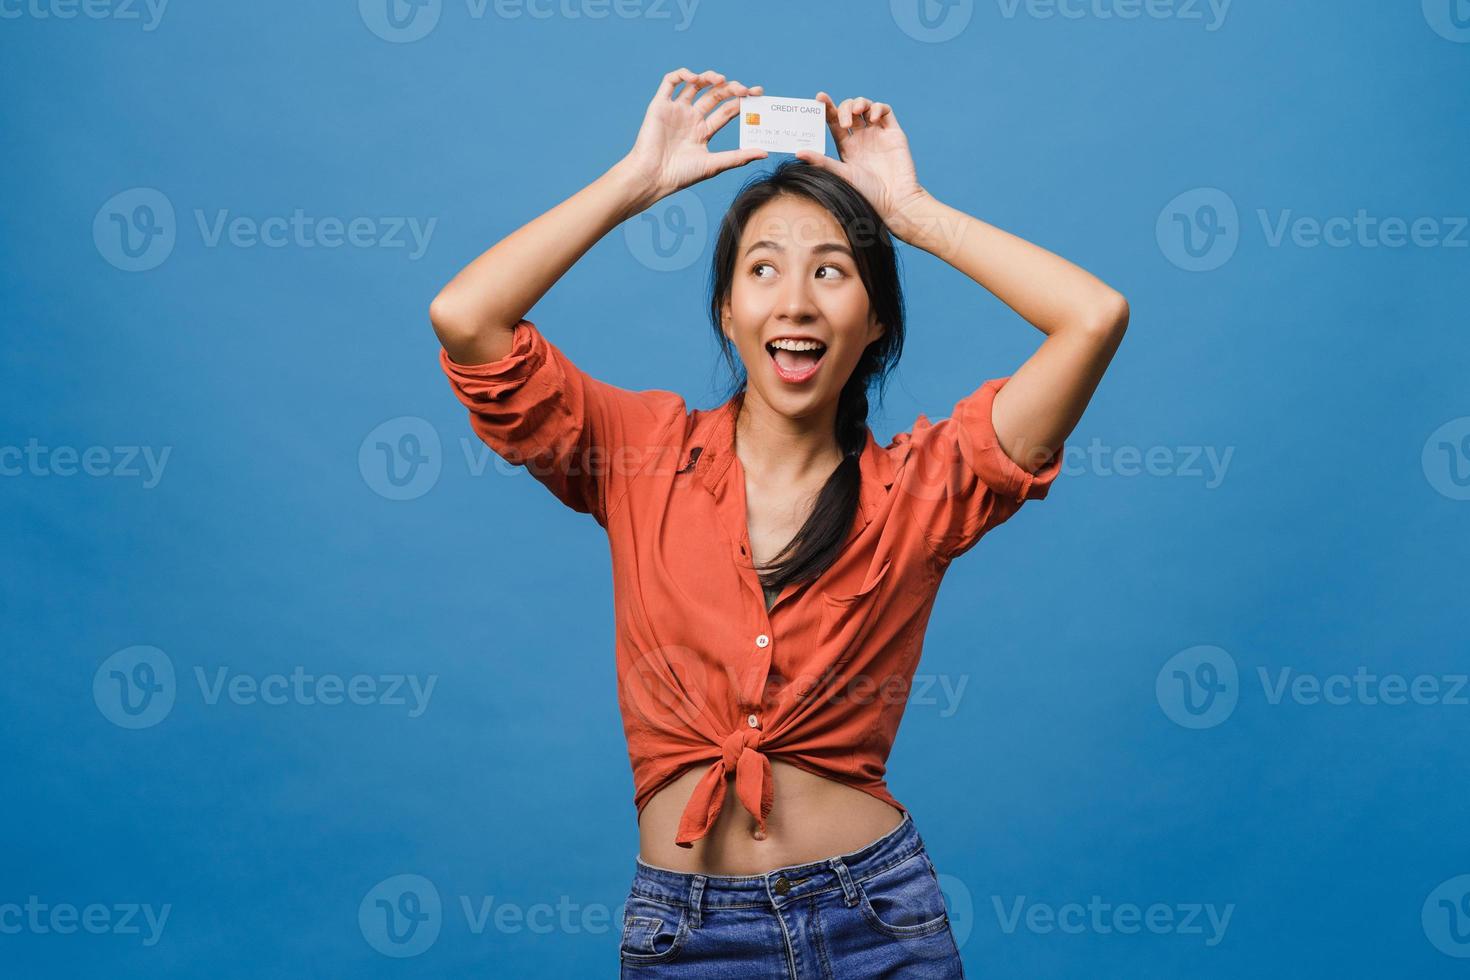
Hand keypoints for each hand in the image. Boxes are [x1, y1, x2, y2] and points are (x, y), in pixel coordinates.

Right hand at [620, 68, 768, 201]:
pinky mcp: (660, 105)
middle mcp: (691, 118)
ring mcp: (676, 110)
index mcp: (703, 131)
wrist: (652, 177)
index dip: (743, 101)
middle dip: (731, 88)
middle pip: (715, 95)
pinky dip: (683, 74)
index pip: (727, 110)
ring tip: (721, 80)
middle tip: (744, 89)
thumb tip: (765, 152)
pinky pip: (670, 81)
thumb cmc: (680, 175)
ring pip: (695, 85)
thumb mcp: (714, 165)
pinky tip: (695, 78)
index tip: (758, 94)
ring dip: (709, 77)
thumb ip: (738, 157)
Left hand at [795, 94, 929, 238]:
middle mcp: (862, 138)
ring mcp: (877, 134)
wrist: (894, 201)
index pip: (834, 121)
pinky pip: (885, 111)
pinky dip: (877, 108)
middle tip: (844, 123)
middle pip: (849, 110)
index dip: (827, 107)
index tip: (819, 98)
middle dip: (844, 109)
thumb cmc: (867, 193)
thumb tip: (797, 152)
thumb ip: (821, 162)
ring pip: (867, 106)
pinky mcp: (893, 133)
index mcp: (847, 146)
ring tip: (857, 113)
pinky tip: (871, 118)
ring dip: (859, 103)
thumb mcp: (841, 174)